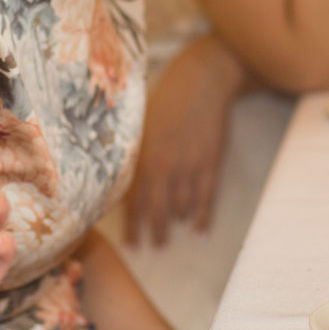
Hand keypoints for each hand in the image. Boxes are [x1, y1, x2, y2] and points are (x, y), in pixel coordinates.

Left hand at [124, 35, 244, 245]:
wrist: (202, 81)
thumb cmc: (167, 96)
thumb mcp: (141, 122)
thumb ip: (133, 150)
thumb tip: (118, 174)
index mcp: (142, 155)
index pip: (133, 199)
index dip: (132, 224)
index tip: (130, 244)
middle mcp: (163, 166)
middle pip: (156, 209)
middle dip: (154, 232)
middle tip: (152, 248)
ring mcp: (188, 166)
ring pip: (180, 207)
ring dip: (175, 223)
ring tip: (170, 239)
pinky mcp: (210, 164)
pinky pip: (205, 198)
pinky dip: (203, 217)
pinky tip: (200, 230)